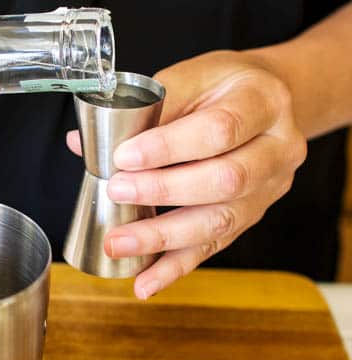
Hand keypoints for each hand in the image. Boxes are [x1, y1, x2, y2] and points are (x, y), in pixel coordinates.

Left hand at [67, 51, 306, 297]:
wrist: (267, 99)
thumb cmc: (223, 86)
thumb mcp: (192, 76)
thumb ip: (145, 110)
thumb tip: (82, 143)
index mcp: (264, 103)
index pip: (220, 130)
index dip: (170, 146)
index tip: (125, 156)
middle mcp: (277, 150)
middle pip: (226, 180)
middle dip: (164, 191)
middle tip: (117, 191)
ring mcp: (268, 190)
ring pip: (219, 221)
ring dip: (163, 237)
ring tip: (119, 243)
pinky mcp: (250, 217)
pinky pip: (213, 247)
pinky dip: (175, 268)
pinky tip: (144, 282)